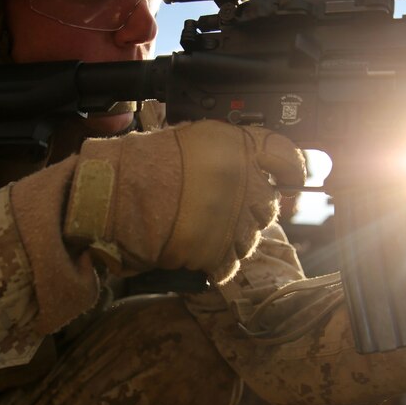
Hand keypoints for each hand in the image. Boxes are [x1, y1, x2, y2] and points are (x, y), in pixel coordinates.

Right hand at [63, 119, 304, 282]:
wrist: (110, 195)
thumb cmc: (141, 165)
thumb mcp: (192, 139)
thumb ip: (230, 151)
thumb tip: (258, 167)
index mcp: (235, 147)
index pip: (286, 155)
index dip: (295, 168)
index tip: (294, 178)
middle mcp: (241, 181)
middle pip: (269, 206)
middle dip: (252, 210)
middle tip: (224, 209)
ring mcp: (231, 219)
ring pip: (252, 239)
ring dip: (233, 238)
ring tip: (203, 229)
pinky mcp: (215, 250)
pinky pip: (231, 265)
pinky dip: (218, 263)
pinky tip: (200, 251)